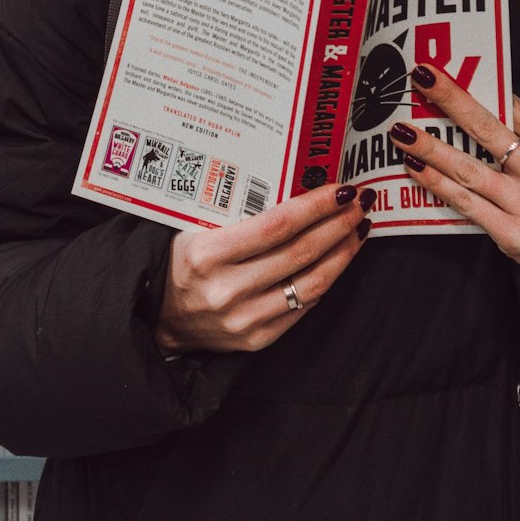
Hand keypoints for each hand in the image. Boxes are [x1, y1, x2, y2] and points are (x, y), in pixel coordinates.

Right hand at [154, 184, 374, 355]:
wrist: (158, 319)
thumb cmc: (181, 261)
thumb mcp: (193, 226)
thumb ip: (236, 210)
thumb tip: (294, 181)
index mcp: (206, 253)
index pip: (276, 225)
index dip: (316, 206)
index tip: (341, 189)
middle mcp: (226, 289)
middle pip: (300, 251)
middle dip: (338, 223)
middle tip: (361, 201)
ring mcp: (243, 319)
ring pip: (311, 282)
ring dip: (343, 252)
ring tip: (358, 228)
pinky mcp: (257, 339)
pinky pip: (304, 307)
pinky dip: (327, 280)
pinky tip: (338, 260)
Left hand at [390, 64, 519, 297]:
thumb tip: (473, 94)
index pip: (513, 109)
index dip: (475, 89)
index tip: (440, 72)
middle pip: (488, 131)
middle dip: (450, 101)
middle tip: (419, 80)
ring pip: (469, 169)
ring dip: (430, 148)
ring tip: (402, 132)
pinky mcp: (513, 235)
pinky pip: (465, 202)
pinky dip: (436, 183)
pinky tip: (415, 167)